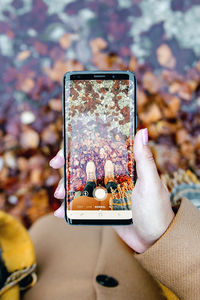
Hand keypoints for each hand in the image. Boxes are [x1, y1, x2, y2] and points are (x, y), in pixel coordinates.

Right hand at [49, 128, 174, 253]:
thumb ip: (145, 160)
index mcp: (125, 166)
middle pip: (88, 165)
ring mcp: (107, 191)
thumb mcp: (151, 183)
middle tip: (55, 166)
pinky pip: (84, 203)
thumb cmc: (157, 211)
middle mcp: (114, 176)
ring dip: (67, 186)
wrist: (155, 241)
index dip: (83, 147)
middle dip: (69, 165)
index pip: (101, 150)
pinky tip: (61, 212)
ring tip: (59, 195)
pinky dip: (72, 206)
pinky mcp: (103, 207)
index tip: (66, 149)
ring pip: (83, 184)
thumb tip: (142, 131)